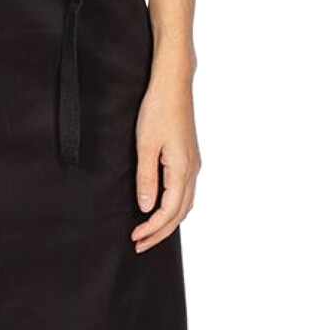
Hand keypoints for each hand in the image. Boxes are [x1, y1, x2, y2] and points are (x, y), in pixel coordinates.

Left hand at [132, 77, 200, 252]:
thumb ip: (146, 178)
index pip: (169, 211)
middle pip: (180, 213)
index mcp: (182, 169)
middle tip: (140, 244)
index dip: (153, 228)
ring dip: (168, 221)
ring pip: (185, 204)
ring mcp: (194, 163)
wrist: (173, 85)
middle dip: (160, 232)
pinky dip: (174, 207)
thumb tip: (146, 207)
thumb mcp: (145, 145)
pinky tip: (161, 208)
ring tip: (148, 232)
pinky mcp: (189, 157)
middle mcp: (193, 170)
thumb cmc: (157, 110)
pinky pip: (185, 191)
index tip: (136, 237)